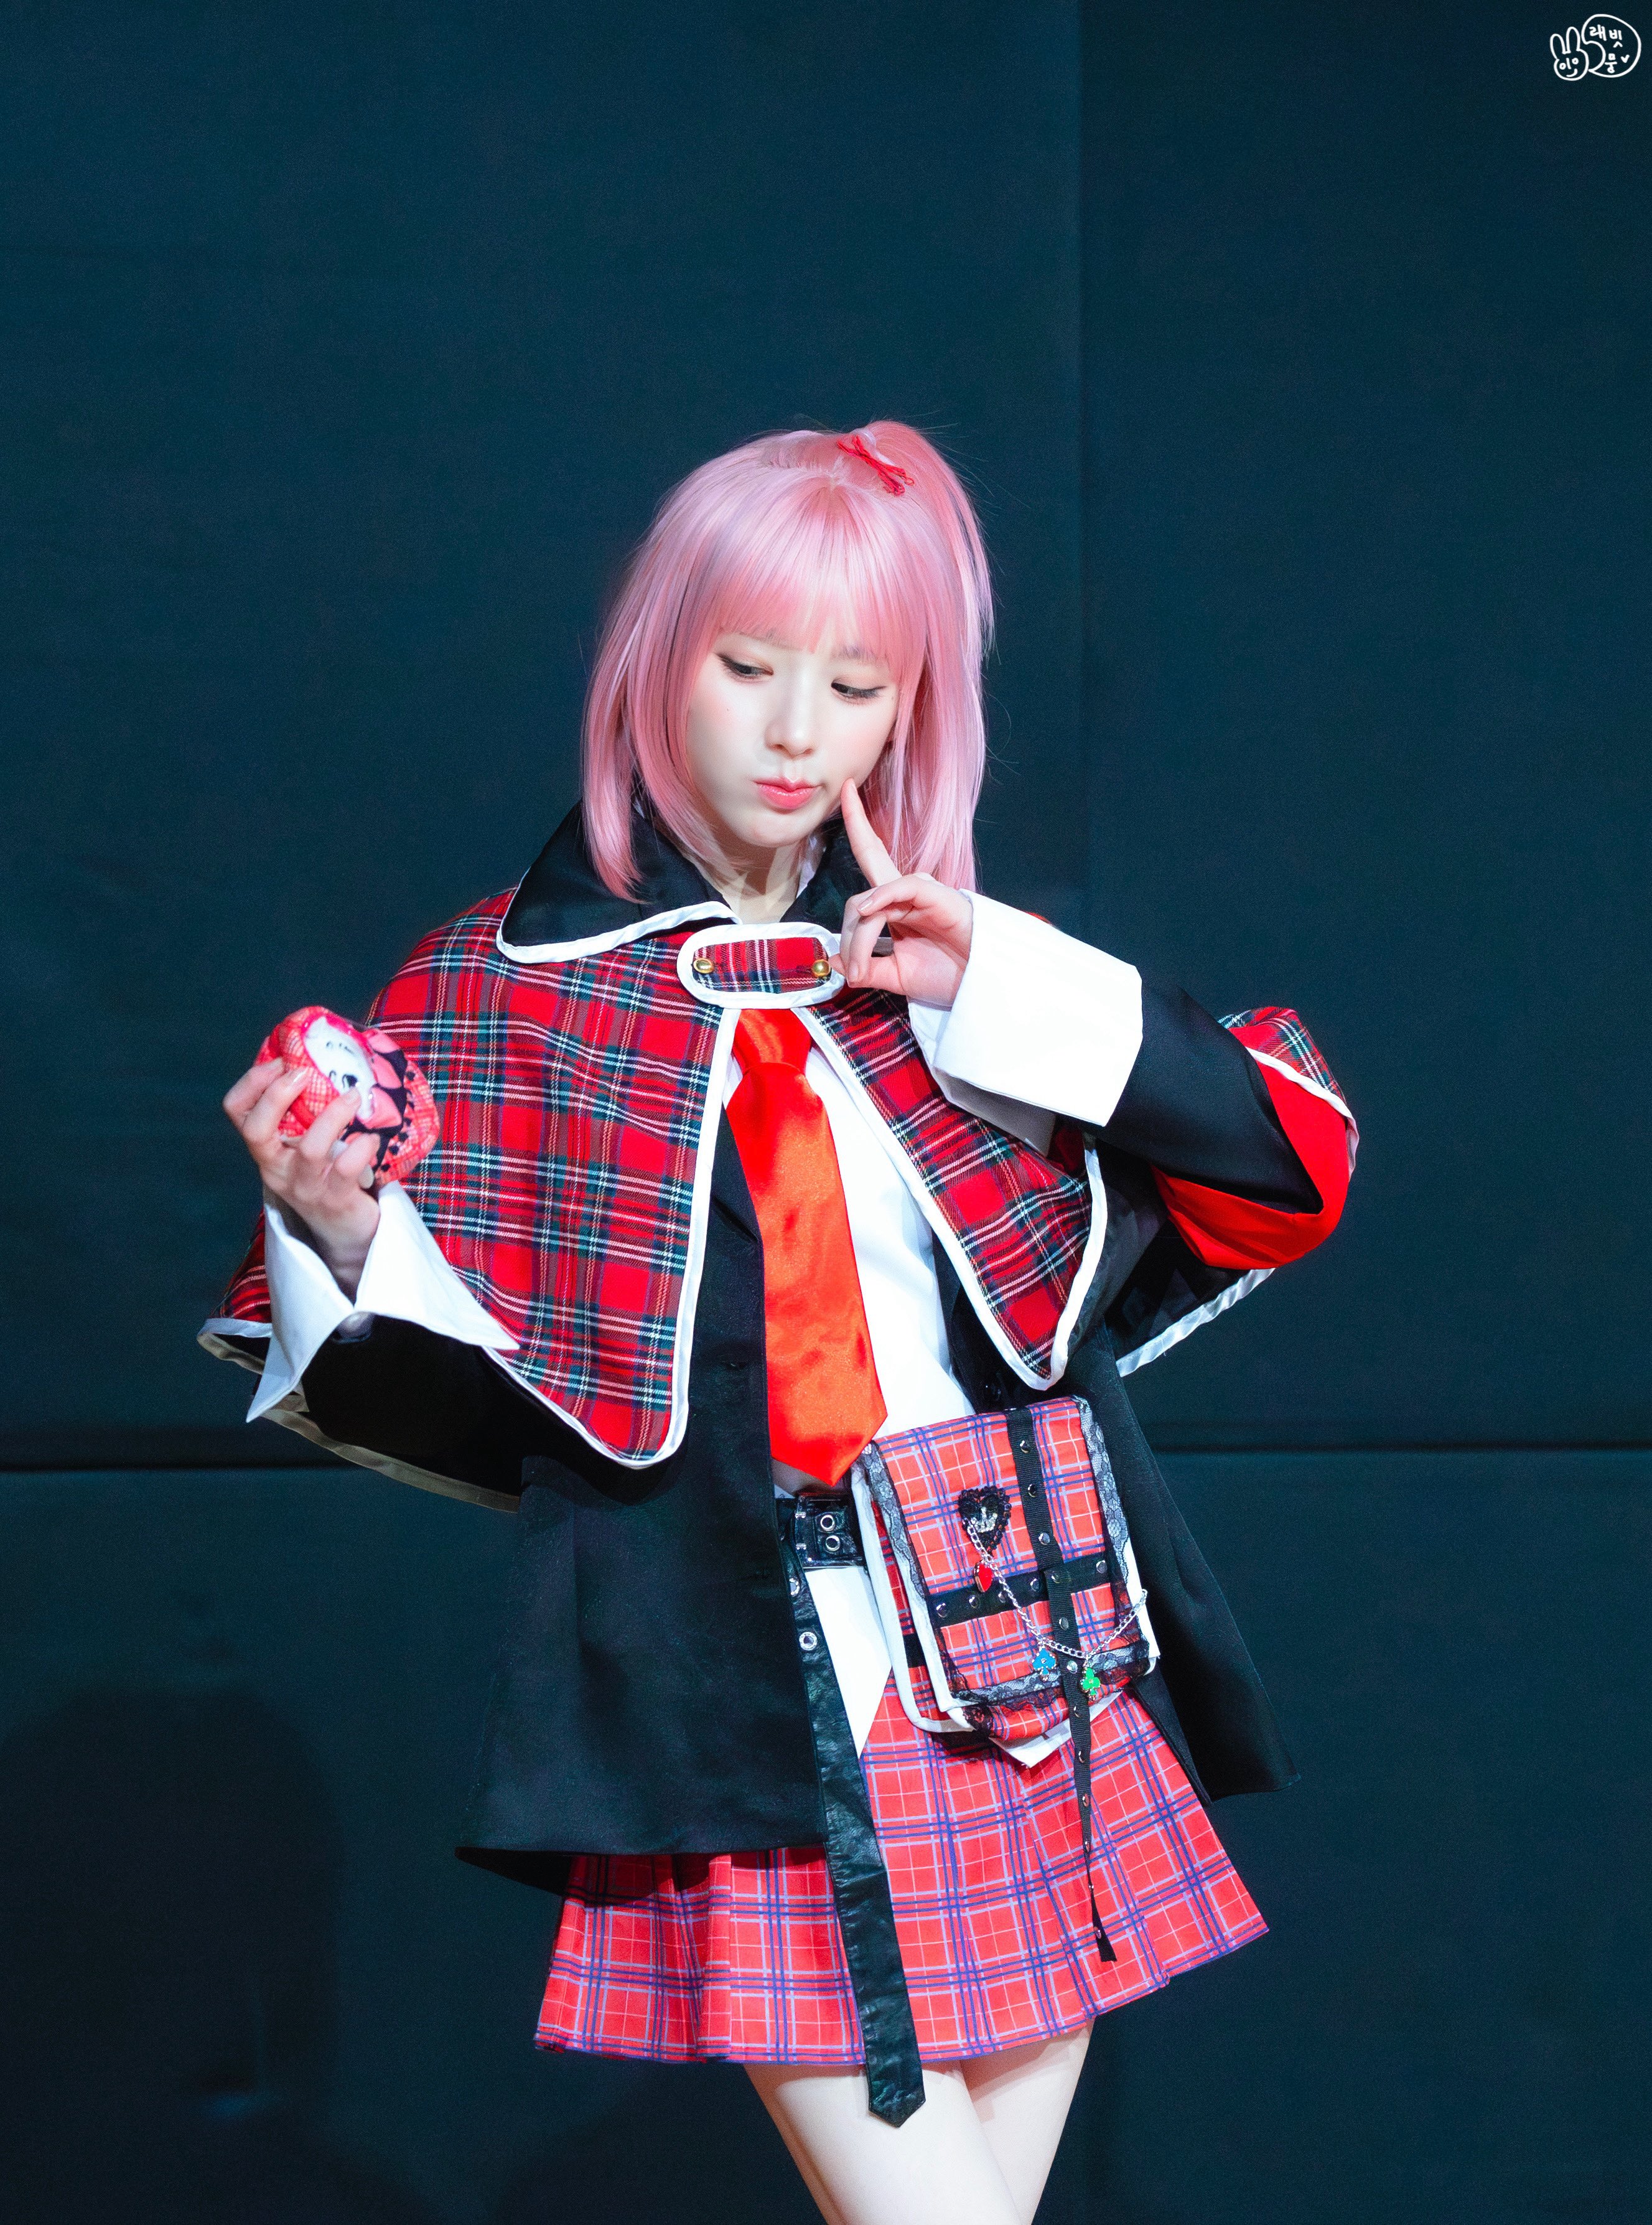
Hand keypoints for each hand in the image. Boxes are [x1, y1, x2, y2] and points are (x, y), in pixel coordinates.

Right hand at [222, 1056, 381, 1296]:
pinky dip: (362, 1146)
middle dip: (276, 1095)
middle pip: (256, 1130)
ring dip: (333, 1115)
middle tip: (304, 1073)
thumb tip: (331, 1055)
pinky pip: (345, 1168)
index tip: (281, 1061)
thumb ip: (308, 1112)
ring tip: (354, 1095)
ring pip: (309, 1147)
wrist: (347, 1230)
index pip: (237, 1112)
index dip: (252, 1083)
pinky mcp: (334, 1199)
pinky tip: (372, 1138)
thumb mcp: (308, 1143)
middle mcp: (277, 1168)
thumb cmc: (330, 1173)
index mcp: (267, 1149)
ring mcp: (305, 1186)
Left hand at [832, 778, 973, 1007]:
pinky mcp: (936, 895)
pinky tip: (869, 914)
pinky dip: (880, 900)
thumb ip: (865, 966)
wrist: (979, 986)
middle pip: (859, 897)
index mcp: (896, 902)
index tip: (846, 789)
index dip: (858, 822)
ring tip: (860, 969)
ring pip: (871, 902)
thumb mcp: (895, 975)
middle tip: (851, 971)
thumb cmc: (946, 975)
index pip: (870, 855)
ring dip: (859, 939)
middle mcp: (906, 891)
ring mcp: (921, 891)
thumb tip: (832, 960)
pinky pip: (900, 887)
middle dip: (847, 936)